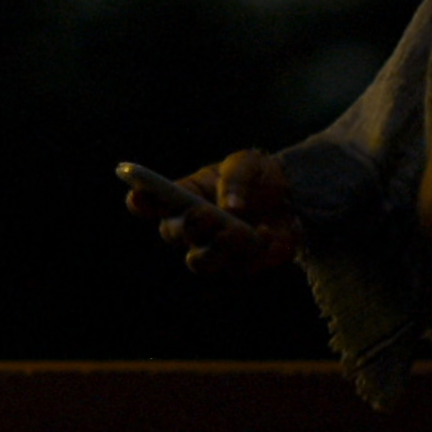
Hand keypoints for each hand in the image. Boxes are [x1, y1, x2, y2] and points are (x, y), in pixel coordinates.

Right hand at [122, 149, 297, 276]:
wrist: (292, 197)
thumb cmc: (256, 176)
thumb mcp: (246, 163)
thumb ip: (235, 178)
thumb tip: (230, 206)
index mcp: (182, 196)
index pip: (149, 202)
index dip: (140, 201)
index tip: (138, 194)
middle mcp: (190, 228)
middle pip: (173, 235)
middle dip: (187, 226)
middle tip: (204, 213)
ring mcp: (214, 251)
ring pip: (201, 262)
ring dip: (218, 248)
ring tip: (239, 231)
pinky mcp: (242, 266)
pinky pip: (243, 268)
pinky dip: (257, 252)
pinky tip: (270, 233)